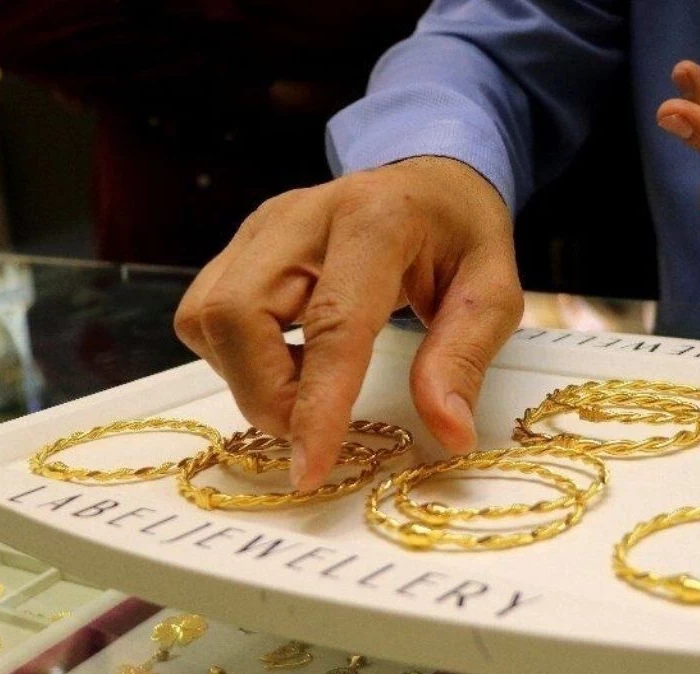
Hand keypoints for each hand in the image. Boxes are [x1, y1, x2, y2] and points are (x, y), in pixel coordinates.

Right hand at [174, 157, 522, 489]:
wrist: (429, 179)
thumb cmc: (461, 237)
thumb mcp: (494, 293)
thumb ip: (464, 359)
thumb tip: (448, 433)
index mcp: (377, 221)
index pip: (332, 322)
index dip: (317, 403)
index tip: (310, 468)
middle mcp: (302, 215)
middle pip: (237, 315)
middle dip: (266, 395)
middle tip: (317, 428)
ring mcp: (260, 227)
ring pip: (208, 318)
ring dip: (250, 377)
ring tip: (313, 383)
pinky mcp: (238, 245)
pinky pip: (206, 316)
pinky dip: (239, 358)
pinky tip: (292, 359)